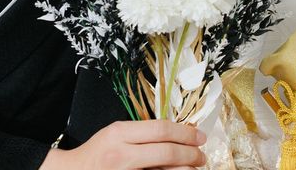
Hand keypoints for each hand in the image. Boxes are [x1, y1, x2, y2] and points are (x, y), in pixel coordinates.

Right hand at [39, 120, 206, 169]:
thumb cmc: (95, 154)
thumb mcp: (115, 134)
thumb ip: (142, 134)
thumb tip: (177, 136)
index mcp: (119, 133)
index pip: (160, 129)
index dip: (185, 133)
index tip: (199, 136)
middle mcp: (121, 153)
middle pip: (166, 151)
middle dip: (190, 154)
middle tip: (201, 156)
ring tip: (194, 167)